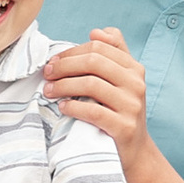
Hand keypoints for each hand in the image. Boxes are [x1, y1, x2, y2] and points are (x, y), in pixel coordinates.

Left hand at [40, 25, 147, 160]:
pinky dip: (73, 107)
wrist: (135, 151)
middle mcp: (136, 83)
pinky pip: (93, 111)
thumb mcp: (122, 81)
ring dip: (64, 86)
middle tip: (47, 74)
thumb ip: (113, 53)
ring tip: (49, 91)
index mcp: (134, 68)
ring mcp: (132, 105)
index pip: (99, 47)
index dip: (72, 51)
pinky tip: (62, 107)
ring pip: (91, 84)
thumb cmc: (120, 112)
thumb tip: (96, 31)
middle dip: (64, 66)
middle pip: (94, 62)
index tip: (53, 61)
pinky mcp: (124, 127)